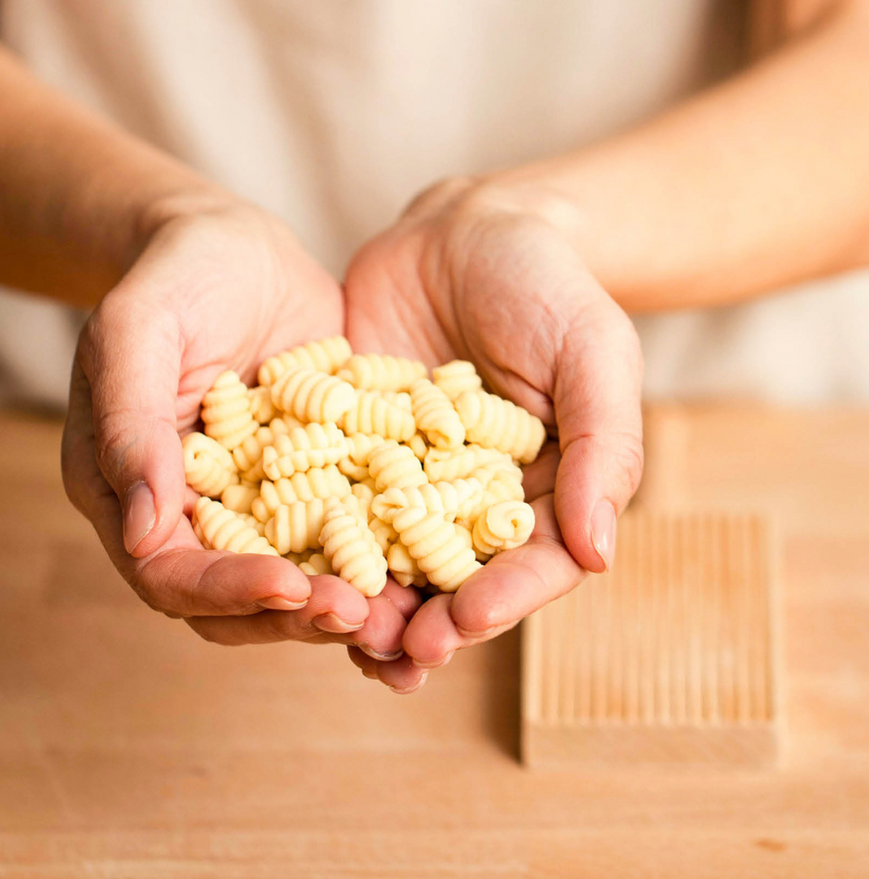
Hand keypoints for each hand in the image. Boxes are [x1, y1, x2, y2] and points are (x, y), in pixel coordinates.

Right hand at [61, 196, 419, 659]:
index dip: (227, 590)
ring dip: (343, 604)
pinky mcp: (312, 484)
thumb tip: (143, 533)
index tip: (291, 588)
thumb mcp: (140, 329)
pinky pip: (342, 537)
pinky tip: (431, 566)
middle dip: (296, 615)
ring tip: (404, 612)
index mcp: (125, 492)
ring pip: (292, 582)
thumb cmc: (174, 273)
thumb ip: (133, 423)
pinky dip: (380, 559)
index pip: (167, 572)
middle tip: (363, 616)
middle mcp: (187, 515)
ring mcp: (253, 505)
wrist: (234, 241)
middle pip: (232, 602)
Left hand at [343, 177, 643, 688]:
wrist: (464, 228)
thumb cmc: (549, 284)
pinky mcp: (345, 452)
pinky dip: (305, 540)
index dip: (501, 601)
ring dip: (362, 603)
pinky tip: (278, 563)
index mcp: (543, 494)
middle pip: (454, 583)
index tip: (466, 622)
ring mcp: (404, 484)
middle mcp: (472, 505)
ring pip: (385, 562)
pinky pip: (324, 505)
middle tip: (390, 651)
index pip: (531, 566)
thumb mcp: (592, 351)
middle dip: (424, 624)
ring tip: (333, 628)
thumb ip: (600, 446)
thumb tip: (599, 556)